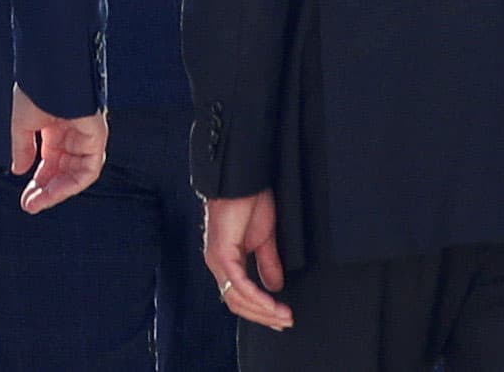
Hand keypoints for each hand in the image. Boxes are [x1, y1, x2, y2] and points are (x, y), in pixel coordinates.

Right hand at [9, 85, 107, 212]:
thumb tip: (19, 171)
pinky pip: (90, 168)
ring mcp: (86, 135)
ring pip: (77, 173)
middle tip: (30, 205)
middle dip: (46, 190)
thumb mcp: (23, 123)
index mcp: (55, 128)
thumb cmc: (38, 87)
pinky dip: (74, 182)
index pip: (50, 163)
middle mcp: (72, 134)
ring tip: (39, 201)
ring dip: (58, 190)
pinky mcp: (97, 136)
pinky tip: (55, 188)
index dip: (37, 182)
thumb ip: (23, 148)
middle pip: (63, 171)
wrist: (52, 68)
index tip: (25, 198)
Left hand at [202, 190, 291, 329]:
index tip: (281, 320)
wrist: (242, 180)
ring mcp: (217, 259)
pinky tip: (272, 302)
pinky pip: (238, 283)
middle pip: (237, 303)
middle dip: (263, 317)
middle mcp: (218, 264)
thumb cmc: (249, 202)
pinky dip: (256, 296)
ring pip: (236, 298)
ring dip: (262, 311)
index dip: (260, 312)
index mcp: (228, 261)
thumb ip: (268, 263)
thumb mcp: (265, 238)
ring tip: (284, 316)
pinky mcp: (221, 252)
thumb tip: (275, 287)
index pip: (240, 297)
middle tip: (286, 323)